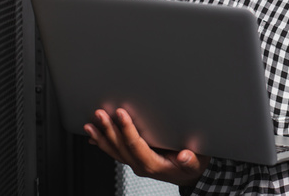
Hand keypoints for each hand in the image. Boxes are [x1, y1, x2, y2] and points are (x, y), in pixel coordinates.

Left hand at [84, 108, 209, 186]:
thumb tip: (185, 156)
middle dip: (108, 129)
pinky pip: (115, 152)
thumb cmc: (193, 166)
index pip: (135, 145)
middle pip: (120, 147)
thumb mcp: (197, 162)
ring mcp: (136, 163)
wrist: (191, 175)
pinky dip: (103, 143)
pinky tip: (94, 137)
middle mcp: (141, 165)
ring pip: (114, 150)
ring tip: (90, 124)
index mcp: (154, 165)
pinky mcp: (134, 160)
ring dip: (102, 136)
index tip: (121, 114)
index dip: (127, 129)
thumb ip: (191, 161)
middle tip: (100, 114)